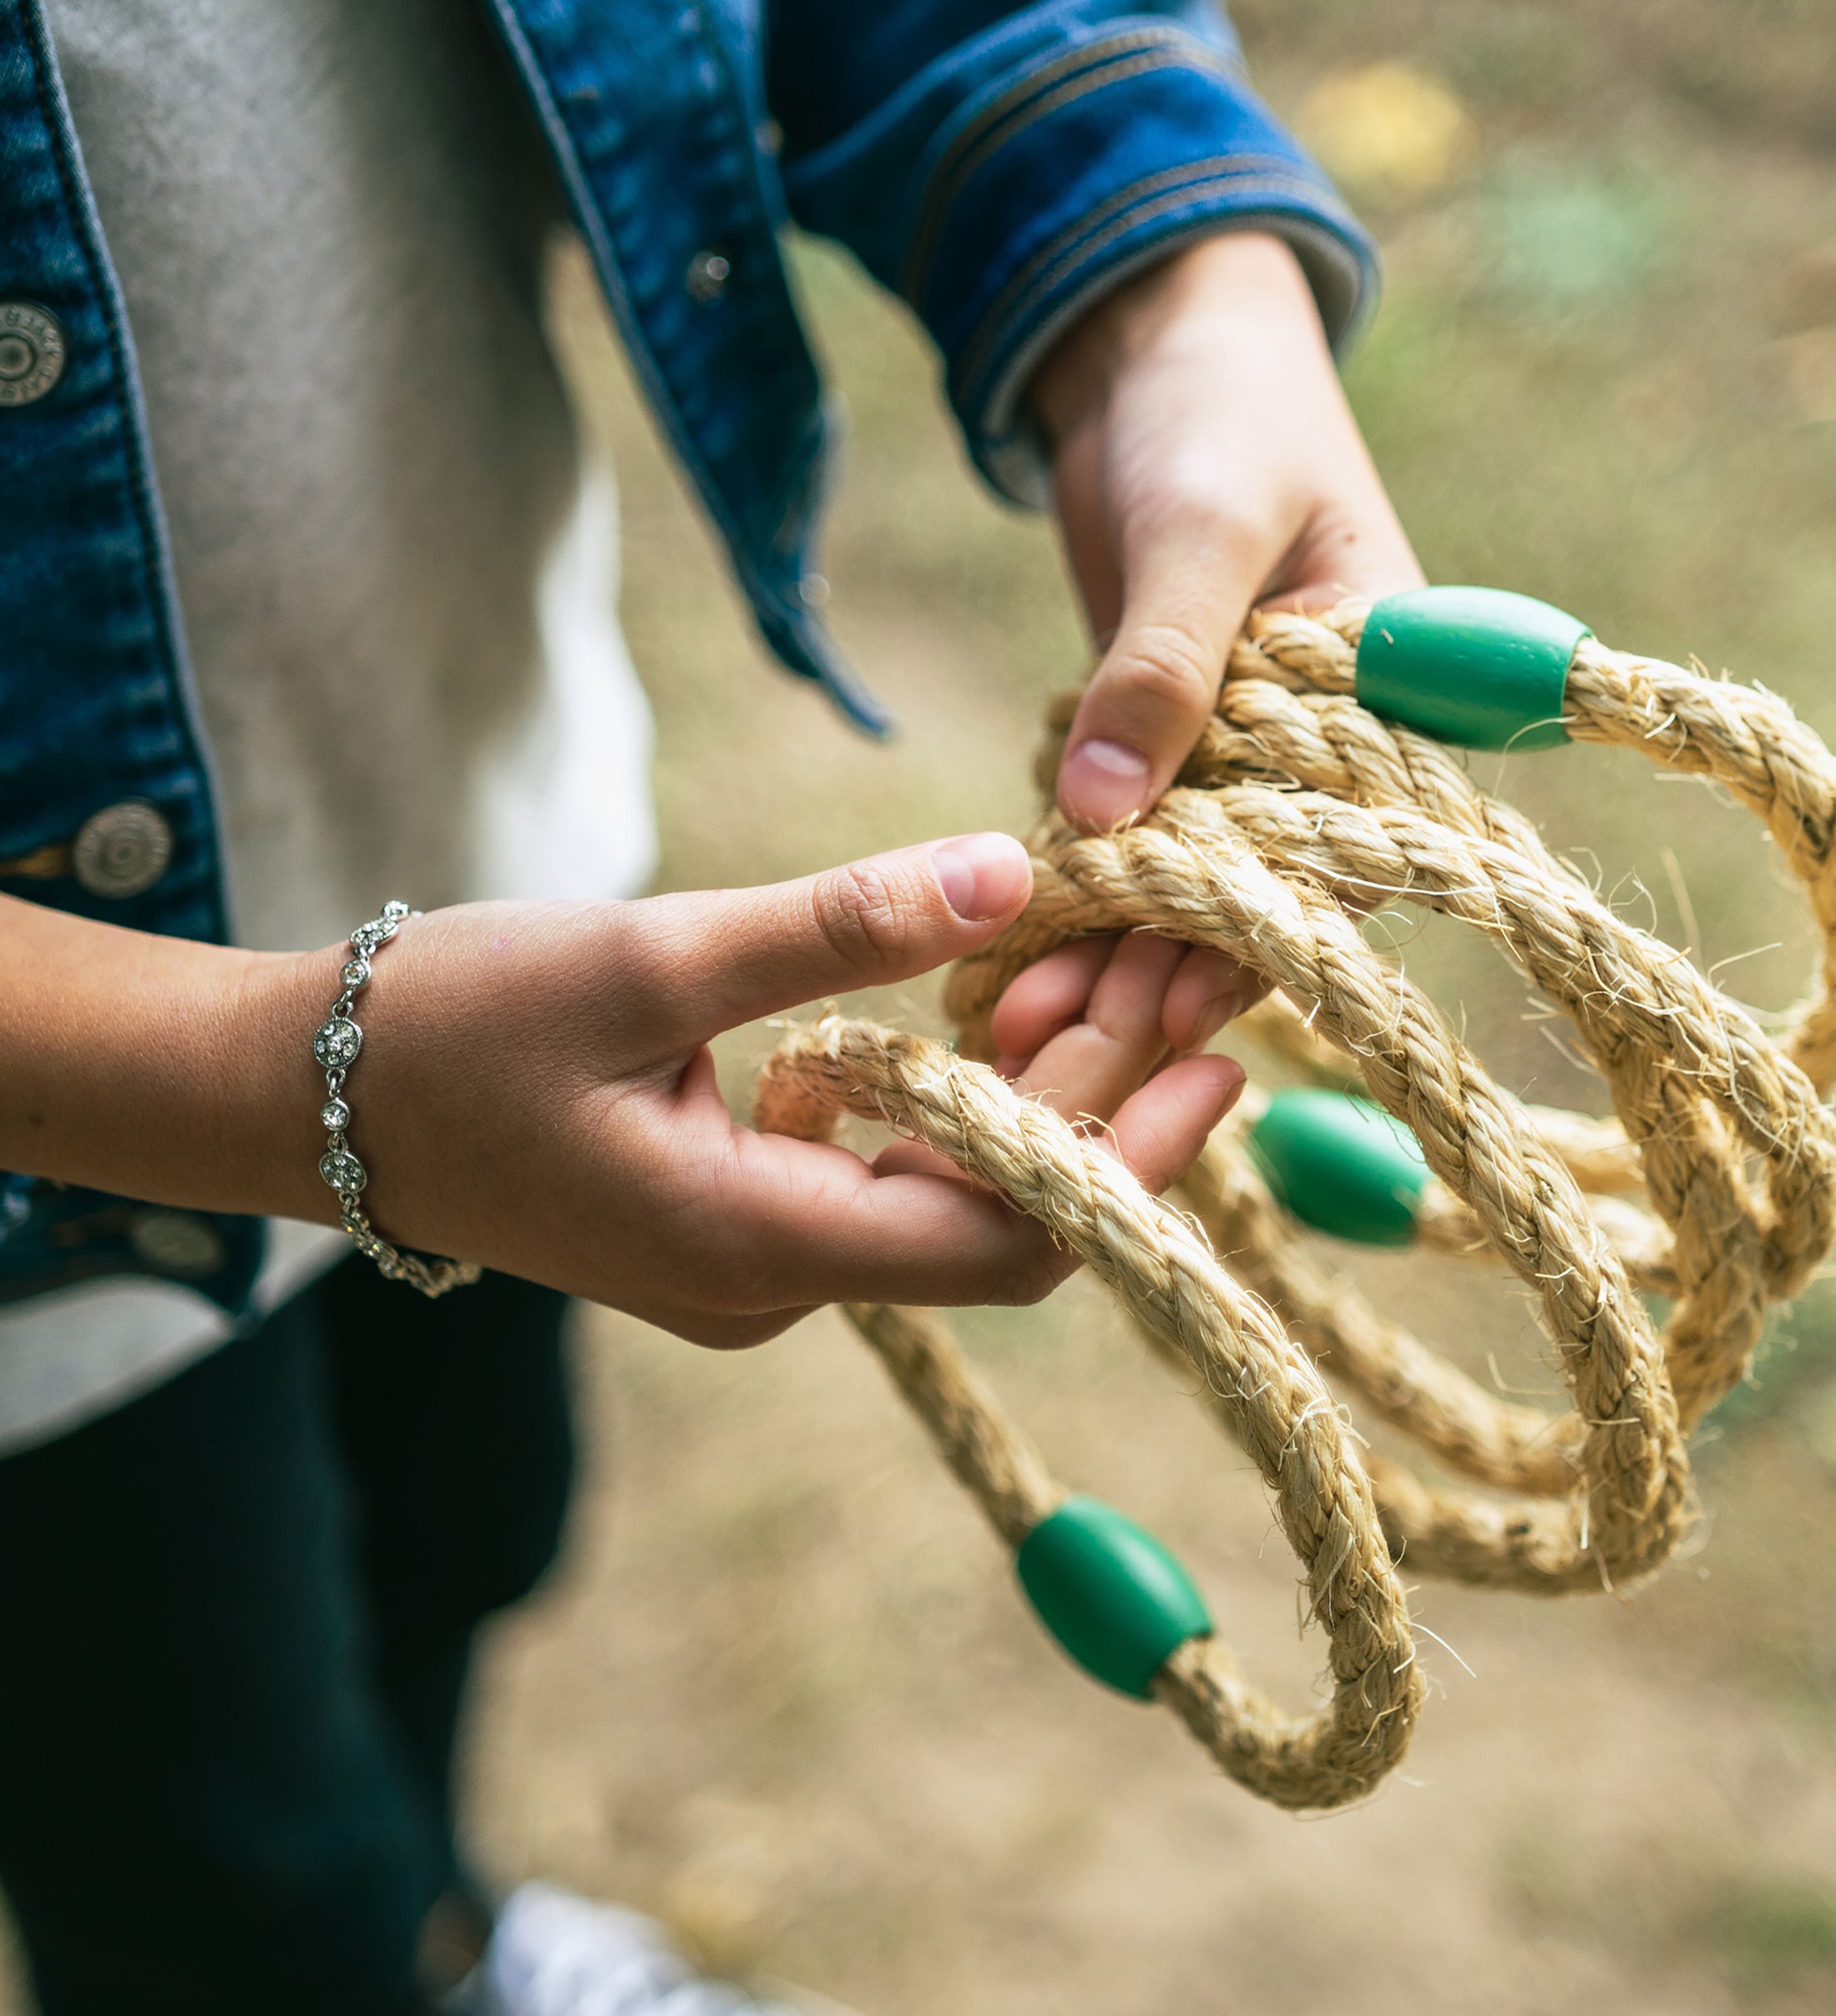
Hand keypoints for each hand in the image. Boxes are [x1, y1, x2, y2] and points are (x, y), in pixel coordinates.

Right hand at [290, 837, 1242, 1346]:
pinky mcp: (739, 1214)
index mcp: (755, 1245)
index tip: (1213, 1051)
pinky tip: (997, 991)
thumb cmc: (452, 1026)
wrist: (306, 1094)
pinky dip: (955, 1088)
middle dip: (1103, 1098)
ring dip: (1036, 1085)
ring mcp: (756, 1259)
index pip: (1005, 1240)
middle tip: (1187, 963)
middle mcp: (774, 1283)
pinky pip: (887, 1170)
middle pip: (998, 1218)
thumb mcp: (646, 956)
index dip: (1126, 1156)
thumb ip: (831, 926)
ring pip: (950, 1193)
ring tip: (1119, 957)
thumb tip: (1009, 869)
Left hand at [1026, 229, 1425, 1046]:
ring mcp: (1234, 755)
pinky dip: (1068, 897)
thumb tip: (1106, 816)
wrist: (1154, 342)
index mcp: (1384, 702)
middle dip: (1153, 974)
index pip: (1330, 854)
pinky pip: (1119, 842)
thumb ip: (1161, 667)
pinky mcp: (1158, 745)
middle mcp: (1317, 750)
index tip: (1164, 1010)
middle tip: (1063, 1058)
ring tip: (1015, 1034)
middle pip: (1244, 894)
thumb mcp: (1201, 530)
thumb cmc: (1220, 413)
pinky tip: (1004, 966)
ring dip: (1100, 957)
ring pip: (1173, 885)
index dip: (1247, 941)